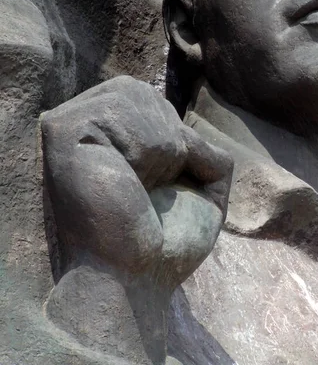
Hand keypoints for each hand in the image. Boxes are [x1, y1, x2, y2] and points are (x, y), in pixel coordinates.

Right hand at [41, 76, 232, 286]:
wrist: (142, 275)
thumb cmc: (166, 237)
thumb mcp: (202, 186)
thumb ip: (203, 148)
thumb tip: (193, 129)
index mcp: (104, 134)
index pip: (149, 98)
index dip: (173, 137)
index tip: (155, 186)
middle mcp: (82, 124)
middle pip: (144, 93)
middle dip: (168, 140)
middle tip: (148, 187)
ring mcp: (69, 125)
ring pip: (136, 97)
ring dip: (158, 147)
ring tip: (137, 185)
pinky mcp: (63, 132)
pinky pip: (119, 109)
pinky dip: (142, 147)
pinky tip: (127, 179)